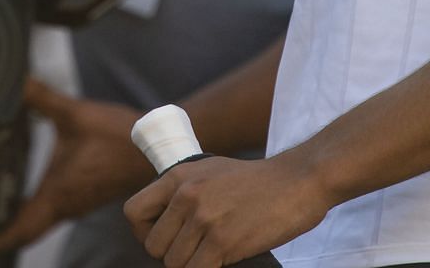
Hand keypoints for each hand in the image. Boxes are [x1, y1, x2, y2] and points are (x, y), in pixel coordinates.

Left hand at [0, 82, 147, 249]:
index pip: (22, 230)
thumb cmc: (119, 137)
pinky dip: (37, 207)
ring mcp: (77, 204)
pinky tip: (26, 190)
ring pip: (42, 221)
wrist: (154, 148)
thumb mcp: (75, 114)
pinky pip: (54, 211)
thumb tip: (16, 82)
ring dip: (20, 217)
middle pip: (29, 230)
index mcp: (59, 193)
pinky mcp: (84, 197)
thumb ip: (41, 98)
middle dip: (4, 228)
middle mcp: (67, 206)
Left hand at [123, 151, 327, 267]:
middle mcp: (185, 196)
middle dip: (172, 254)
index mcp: (177, 177)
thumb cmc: (255, 181)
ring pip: (174, 263)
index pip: (133, 213)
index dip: (144, 232)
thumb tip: (164, 220)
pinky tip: (221, 261)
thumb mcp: (209, 171)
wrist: (297, 181)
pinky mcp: (224, 241)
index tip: (163, 237)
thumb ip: (184, 190)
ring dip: (191, 265)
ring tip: (210, 254)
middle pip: (154, 246)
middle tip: (194, 250)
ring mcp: (204, 220)